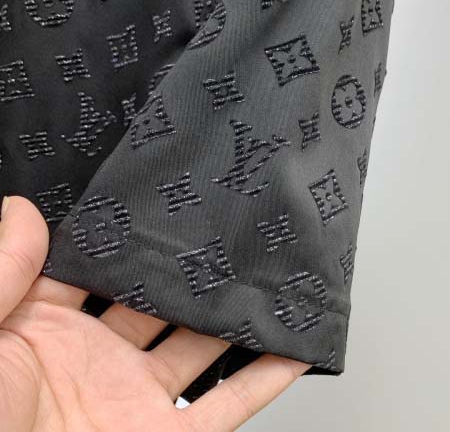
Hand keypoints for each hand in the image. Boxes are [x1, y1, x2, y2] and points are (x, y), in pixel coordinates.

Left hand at [0, 196, 309, 431]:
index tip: (162, 209)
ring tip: (263, 282)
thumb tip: (21, 209)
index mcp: (49, 330)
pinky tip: (289, 353)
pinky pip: (228, 408)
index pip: (98, 270)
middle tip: (223, 237)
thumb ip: (4, 270)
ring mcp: (137, 399)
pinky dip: (263, 382)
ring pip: (200, 349)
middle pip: (159, 304)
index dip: (128, 242)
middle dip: (189, 274)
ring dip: (232, 320)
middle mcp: (100, 359)